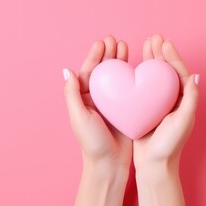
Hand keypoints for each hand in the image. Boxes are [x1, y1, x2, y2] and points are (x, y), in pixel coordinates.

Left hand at [64, 36, 131, 205]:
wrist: (110, 164)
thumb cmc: (92, 143)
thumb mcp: (79, 117)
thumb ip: (72, 94)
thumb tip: (67, 70)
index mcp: (84, 99)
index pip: (89, 71)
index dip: (95, 56)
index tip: (102, 42)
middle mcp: (97, 99)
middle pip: (103, 71)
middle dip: (109, 54)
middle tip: (116, 41)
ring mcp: (112, 103)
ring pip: (116, 77)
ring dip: (120, 61)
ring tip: (125, 46)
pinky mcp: (125, 110)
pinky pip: (128, 89)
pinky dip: (131, 77)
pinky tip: (137, 67)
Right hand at [133, 34, 198, 205]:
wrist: (154, 164)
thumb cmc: (169, 145)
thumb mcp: (183, 122)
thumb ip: (190, 99)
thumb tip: (195, 76)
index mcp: (183, 100)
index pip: (179, 72)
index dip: (172, 56)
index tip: (164, 42)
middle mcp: (173, 99)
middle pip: (167, 70)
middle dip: (161, 53)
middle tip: (154, 38)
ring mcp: (159, 103)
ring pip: (155, 76)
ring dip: (151, 60)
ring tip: (146, 44)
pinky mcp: (147, 108)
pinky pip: (144, 87)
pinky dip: (141, 74)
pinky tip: (134, 66)